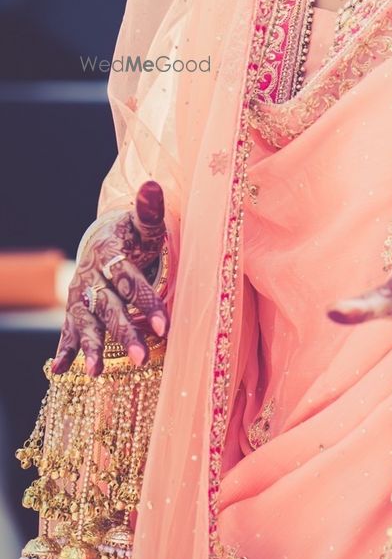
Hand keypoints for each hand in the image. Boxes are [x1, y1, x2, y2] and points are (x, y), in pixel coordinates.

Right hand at [52, 181, 169, 377]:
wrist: (106, 238)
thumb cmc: (133, 235)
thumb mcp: (143, 223)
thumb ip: (149, 211)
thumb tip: (153, 185)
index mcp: (109, 253)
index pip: (129, 279)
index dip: (147, 301)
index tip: (166, 326)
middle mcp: (90, 275)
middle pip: (109, 306)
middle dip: (125, 332)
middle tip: (143, 358)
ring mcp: (80, 293)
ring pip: (85, 321)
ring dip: (90, 347)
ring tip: (95, 373)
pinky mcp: (75, 308)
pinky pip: (67, 330)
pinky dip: (63, 349)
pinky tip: (59, 370)